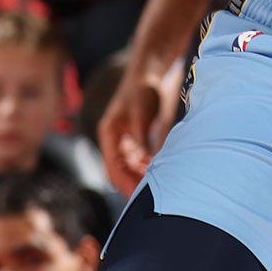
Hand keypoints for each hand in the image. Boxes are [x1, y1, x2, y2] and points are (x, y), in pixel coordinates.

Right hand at [97, 60, 169, 194]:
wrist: (150, 71)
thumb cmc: (143, 90)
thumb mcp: (143, 115)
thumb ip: (143, 140)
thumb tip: (147, 164)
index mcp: (109, 134)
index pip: (113, 169)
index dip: (125, 185)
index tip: (139, 199)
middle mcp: (113, 139)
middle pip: (120, 171)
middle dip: (135, 185)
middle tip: (154, 197)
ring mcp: (124, 139)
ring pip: (130, 167)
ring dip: (142, 177)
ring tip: (160, 187)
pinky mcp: (135, 137)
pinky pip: (139, 159)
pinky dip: (148, 167)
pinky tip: (162, 172)